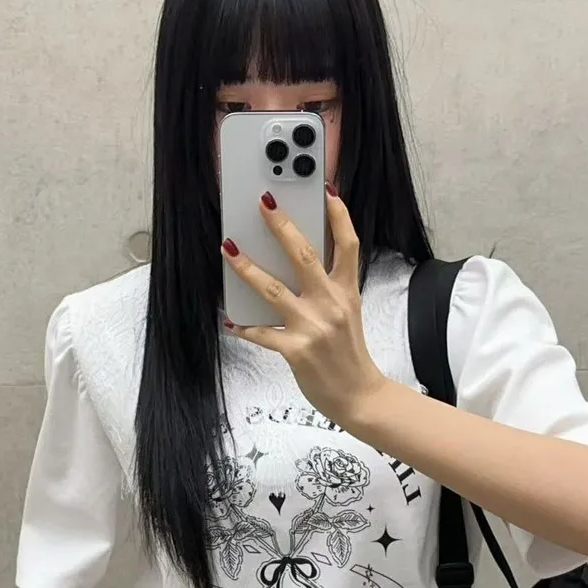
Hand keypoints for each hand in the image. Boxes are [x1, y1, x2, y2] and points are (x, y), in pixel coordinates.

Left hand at [221, 189, 386, 427]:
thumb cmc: (350, 355)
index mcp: (347, 292)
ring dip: (247, 267)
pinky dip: (245, 327)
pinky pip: (262, 333)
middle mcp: (331, 304)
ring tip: (228, 248)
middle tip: (264, 203)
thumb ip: (330, 289)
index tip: (327, 190)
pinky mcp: (296, 350)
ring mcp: (313, 327)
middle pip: (304, 255)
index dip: (339, 216)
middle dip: (282, 226)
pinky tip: (231, 320)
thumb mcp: (349, 314)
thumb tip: (299, 266)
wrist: (359, 397)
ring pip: (273, 288)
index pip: (348, 245)